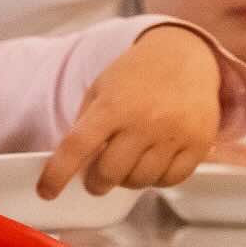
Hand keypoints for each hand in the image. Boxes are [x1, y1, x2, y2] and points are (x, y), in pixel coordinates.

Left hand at [40, 23, 226, 197]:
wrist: (185, 54)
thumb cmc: (136, 75)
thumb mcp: (101, 90)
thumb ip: (85, 125)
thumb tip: (72, 164)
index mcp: (111, 106)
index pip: (76, 147)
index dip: (57, 175)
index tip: (46, 192)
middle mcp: (143, 122)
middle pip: (110, 174)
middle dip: (96, 183)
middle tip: (96, 178)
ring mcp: (174, 134)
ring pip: (141, 181)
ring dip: (127, 181)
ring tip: (127, 164)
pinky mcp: (198, 144)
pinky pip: (171, 179)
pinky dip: (157, 179)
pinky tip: (152, 164)